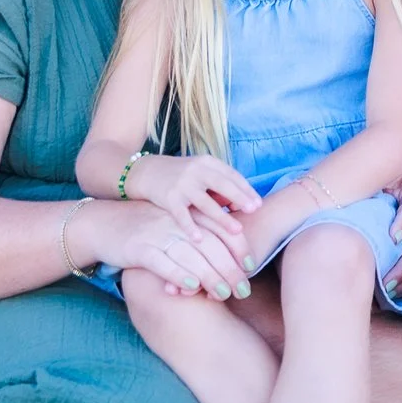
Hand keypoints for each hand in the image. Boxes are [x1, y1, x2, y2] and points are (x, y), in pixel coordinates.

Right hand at [88, 201, 244, 301]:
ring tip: (224, 294)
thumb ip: (197, 234)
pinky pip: (162, 262)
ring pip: (191, 256)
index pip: (221, 228)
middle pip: (211, 245)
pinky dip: (178, 275)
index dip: (239, 248)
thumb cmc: (144, 228)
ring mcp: (157, 234)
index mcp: (187, 214)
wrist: (102, 224)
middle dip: (231, 269)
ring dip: (210, 277)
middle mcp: (176, 221)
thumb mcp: (173, 224)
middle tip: (244, 291)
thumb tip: (226, 257)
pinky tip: (191, 287)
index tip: (252, 267)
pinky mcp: (139, 248)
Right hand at [128, 154, 257, 265]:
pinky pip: (181, 214)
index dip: (246, 190)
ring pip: (206, 202)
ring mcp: (181, 183)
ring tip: (237, 230)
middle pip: (223, 184)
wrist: (143, 172)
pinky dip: (191, 227)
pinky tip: (200, 239)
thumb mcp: (199, 175)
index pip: (232, 175)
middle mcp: (196, 170)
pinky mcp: (167, 197)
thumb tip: (240, 206)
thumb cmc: (178, 178)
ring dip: (223, 217)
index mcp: (207, 163)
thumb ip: (218, 188)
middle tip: (254, 211)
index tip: (258, 204)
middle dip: (240, 198)